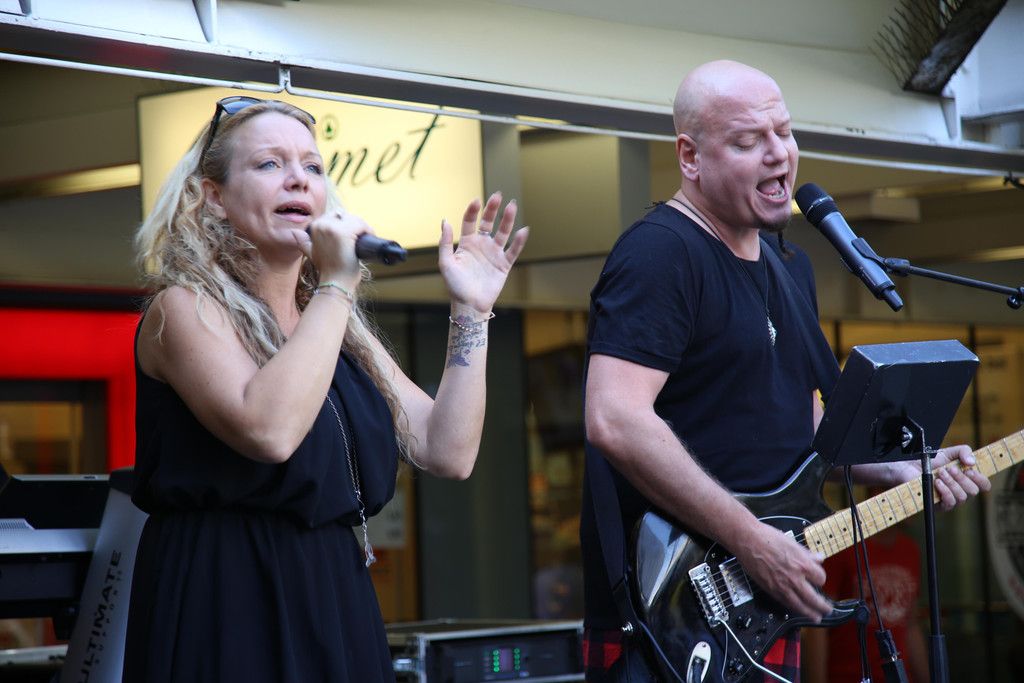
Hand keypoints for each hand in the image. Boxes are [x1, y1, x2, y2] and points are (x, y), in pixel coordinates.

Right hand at [292, 209, 367, 289]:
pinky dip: (368, 230)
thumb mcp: (311, 253)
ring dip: (362, 227)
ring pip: (354, 219)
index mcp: (314, 226)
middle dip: (355, 224)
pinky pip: (361, 225)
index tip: (353, 234)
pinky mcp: (345, 233)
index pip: (335, 215)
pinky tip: (369, 237)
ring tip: (365, 237)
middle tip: (361, 236)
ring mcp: (333, 228)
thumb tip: (294, 233)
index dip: (346, 223)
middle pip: (345, 215)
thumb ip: (303, 242)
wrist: (334, 282)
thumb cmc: (327, 270)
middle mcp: (321, 224)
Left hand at [439, 192, 528, 313]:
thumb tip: (445, 220)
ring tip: (512, 206)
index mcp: (466, 243)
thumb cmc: (455, 286)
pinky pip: (513, 251)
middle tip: (497, 195)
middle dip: (493, 209)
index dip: (473, 211)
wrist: (469, 305)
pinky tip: (523, 230)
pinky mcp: (503, 264)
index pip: (470, 221)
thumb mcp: (446, 263)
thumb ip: (445, 242)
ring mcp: (493, 254)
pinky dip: (519, 241)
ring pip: (503, 233)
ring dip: (507, 220)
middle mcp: (481, 245)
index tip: (477, 201)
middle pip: (488, 223)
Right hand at [733, 522, 831, 622]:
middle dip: (822, 606)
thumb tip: (819, 558)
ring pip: (800, 605)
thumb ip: (807, 554)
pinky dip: (793, 608)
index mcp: (803, 564)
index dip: (821, 579)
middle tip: (827, 610)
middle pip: (814, 598)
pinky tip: (797, 610)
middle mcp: (795, 578)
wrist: (747, 540)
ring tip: (816, 618)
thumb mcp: (792, 542)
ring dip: (810, 613)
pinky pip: (786, 603)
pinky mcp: (770, 589)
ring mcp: (782, 586)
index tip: (819, 579)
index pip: (820, 578)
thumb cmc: (768, 538)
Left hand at [893, 444, 990, 510]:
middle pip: (974, 491)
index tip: (971, 470)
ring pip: (962, 497)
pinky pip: (950, 503)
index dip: (981, 479)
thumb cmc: (928, 462)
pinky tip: (937, 482)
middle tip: (951, 469)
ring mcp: (950, 499)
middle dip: (963, 478)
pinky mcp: (939, 506)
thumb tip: (972, 462)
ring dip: (952, 482)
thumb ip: (963, 451)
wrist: (908, 468)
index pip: (984, 485)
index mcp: (966, 479)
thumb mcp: (948, 452)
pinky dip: (945, 491)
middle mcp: (960, 490)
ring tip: (940, 473)